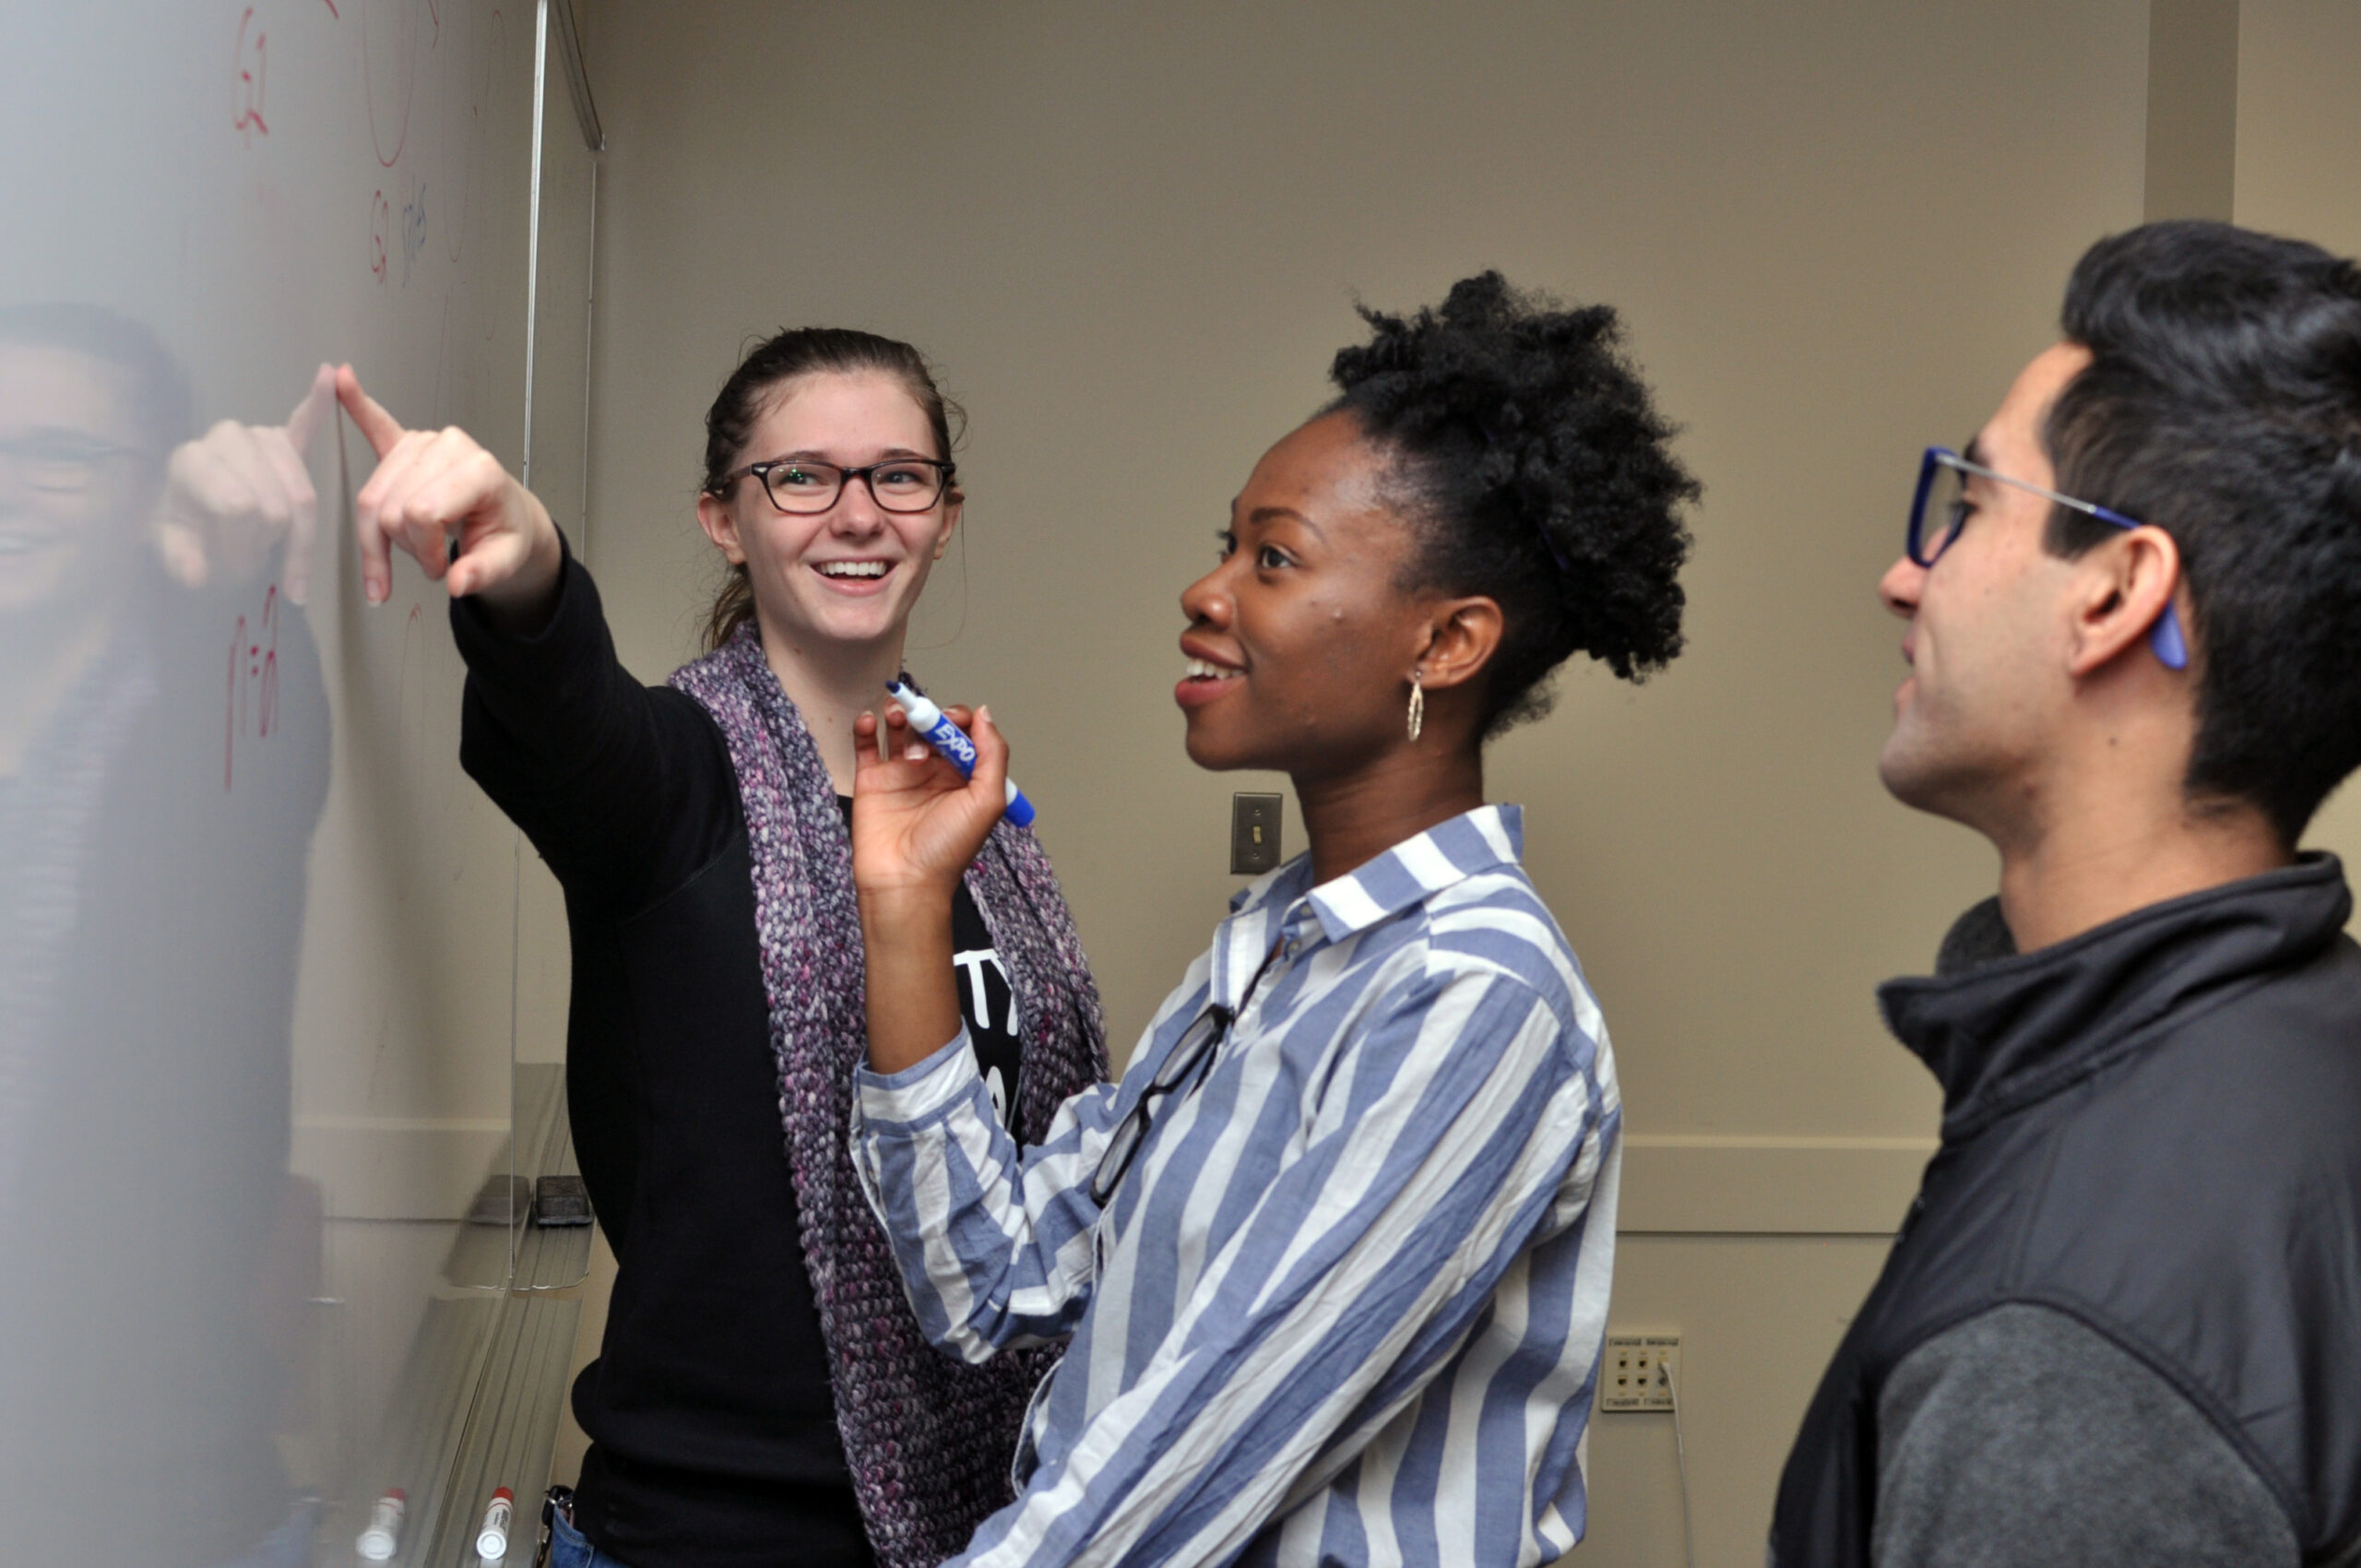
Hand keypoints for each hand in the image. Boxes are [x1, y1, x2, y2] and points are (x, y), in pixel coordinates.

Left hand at [153, 364, 333, 602]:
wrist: (192, 519)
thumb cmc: (187, 534)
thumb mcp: (171, 551)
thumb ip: (179, 560)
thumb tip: (196, 573)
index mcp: (193, 460)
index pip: (239, 506)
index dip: (241, 547)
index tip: (232, 569)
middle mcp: (227, 437)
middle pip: (276, 506)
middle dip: (268, 544)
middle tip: (249, 557)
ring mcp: (260, 437)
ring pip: (304, 496)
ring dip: (296, 534)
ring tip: (272, 545)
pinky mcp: (285, 440)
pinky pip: (307, 421)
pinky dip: (320, 401)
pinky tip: (330, 376)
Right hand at [336, 364, 560, 612]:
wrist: (507, 513)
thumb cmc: (505, 531)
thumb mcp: (506, 559)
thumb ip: (483, 574)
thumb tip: (458, 583)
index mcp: (479, 470)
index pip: (421, 512)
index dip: (424, 550)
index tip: (442, 568)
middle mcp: (448, 447)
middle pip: (392, 509)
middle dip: (407, 547)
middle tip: (434, 561)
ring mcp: (424, 443)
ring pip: (372, 498)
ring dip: (385, 534)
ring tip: (418, 546)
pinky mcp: (404, 444)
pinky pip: (375, 424)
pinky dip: (356, 404)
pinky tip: (340, 379)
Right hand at [850, 701, 1010, 904]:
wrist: (904, 881)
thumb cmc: (948, 850)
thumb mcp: (987, 801)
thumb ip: (993, 754)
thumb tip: (984, 714)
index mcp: (964, 776)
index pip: (964, 733)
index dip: (959, 719)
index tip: (952, 721)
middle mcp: (934, 773)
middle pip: (931, 726)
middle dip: (928, 715)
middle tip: (923, 722)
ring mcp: (901, 774)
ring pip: (899, 729)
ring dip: (899, 714)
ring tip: (898, 719)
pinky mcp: (872, 781)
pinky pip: (867, 744)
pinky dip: (867, 726)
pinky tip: (871, 721)